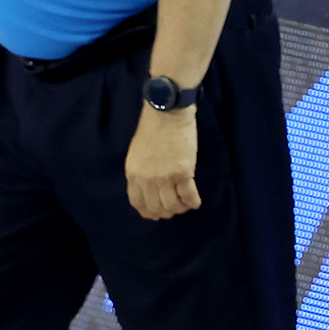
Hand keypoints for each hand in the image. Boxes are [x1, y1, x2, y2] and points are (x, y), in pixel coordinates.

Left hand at [125, 104, 200, 219]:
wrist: (167, 114)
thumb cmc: (152, 130)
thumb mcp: (136, 154)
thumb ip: (140, 172)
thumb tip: (149, 188)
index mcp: (133, 174)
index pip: (137, 202)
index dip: (148, 212)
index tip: (156, 214)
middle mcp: (147, 179)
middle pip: (156, 207)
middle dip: (166, 212)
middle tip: (174, 210)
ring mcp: (165, 177)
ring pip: (172, 205)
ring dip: (180, 208)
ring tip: (185, 205)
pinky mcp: (183, 173)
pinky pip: (188, 196)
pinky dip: (193, 202)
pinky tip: (195, 203)